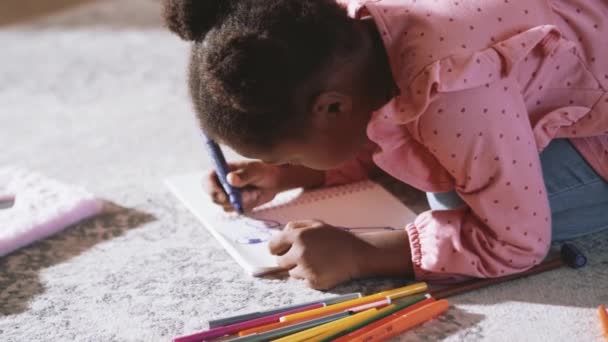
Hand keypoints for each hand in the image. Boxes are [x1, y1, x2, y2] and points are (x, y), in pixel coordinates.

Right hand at [206, 162, 324, 211]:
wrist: (275, 180)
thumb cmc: (264, 170)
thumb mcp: (256, 170)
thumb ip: (244, 175)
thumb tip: (230, 179)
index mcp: (221, 171)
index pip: (207, 181)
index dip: (211, 189)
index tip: (224, 196)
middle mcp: (221, 184)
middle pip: (214, 198)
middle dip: (229, 200)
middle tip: (247, 196)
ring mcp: (227, 195)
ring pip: (225, 206)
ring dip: (241, 203)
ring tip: (254, 192)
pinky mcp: (235, 204)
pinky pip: (236, 211)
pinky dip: (246, 206)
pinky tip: (254, 197)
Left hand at [269, 220, 412, 289]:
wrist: (357, 254)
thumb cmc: (336, 237)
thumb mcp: (316, 224)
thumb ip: (295, 226)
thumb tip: (279, 235)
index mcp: (298, 236)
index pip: (272, 246)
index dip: (276, 248)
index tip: (280, 250)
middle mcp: (299, 253)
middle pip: (280, 262)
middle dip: (288, 260)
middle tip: (303, 256)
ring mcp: (306, 269)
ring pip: (292, 273)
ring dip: (299, 269)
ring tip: (317, 262)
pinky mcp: (313, 282)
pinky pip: (303, 282)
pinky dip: (310, 278)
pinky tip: (322, 270)